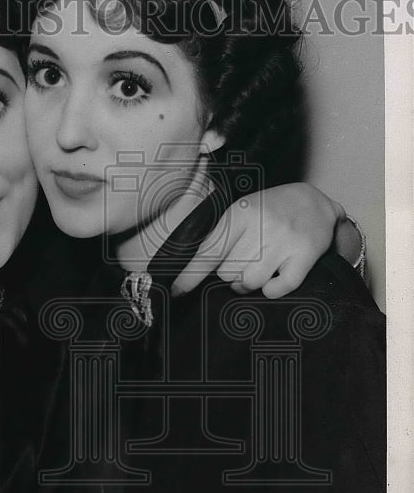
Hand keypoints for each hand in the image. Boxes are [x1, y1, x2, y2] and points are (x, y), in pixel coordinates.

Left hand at [172, 183, 344, 298]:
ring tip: (257, 268)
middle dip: (228, 275)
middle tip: (242, 262)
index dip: (189, 275)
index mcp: (241, 212)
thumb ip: (220, 237)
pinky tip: (274, 277)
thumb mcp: (242, 212)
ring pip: (249, 283)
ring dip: (248, 284)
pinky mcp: (305, 255)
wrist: (315, 202)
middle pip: (226, 272)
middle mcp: (262, 225)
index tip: (176, 291)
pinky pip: (278, 289)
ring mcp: (285, 241)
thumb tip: (191, 270)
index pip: (208, 252)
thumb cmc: (271, 210)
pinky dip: (272, 290)